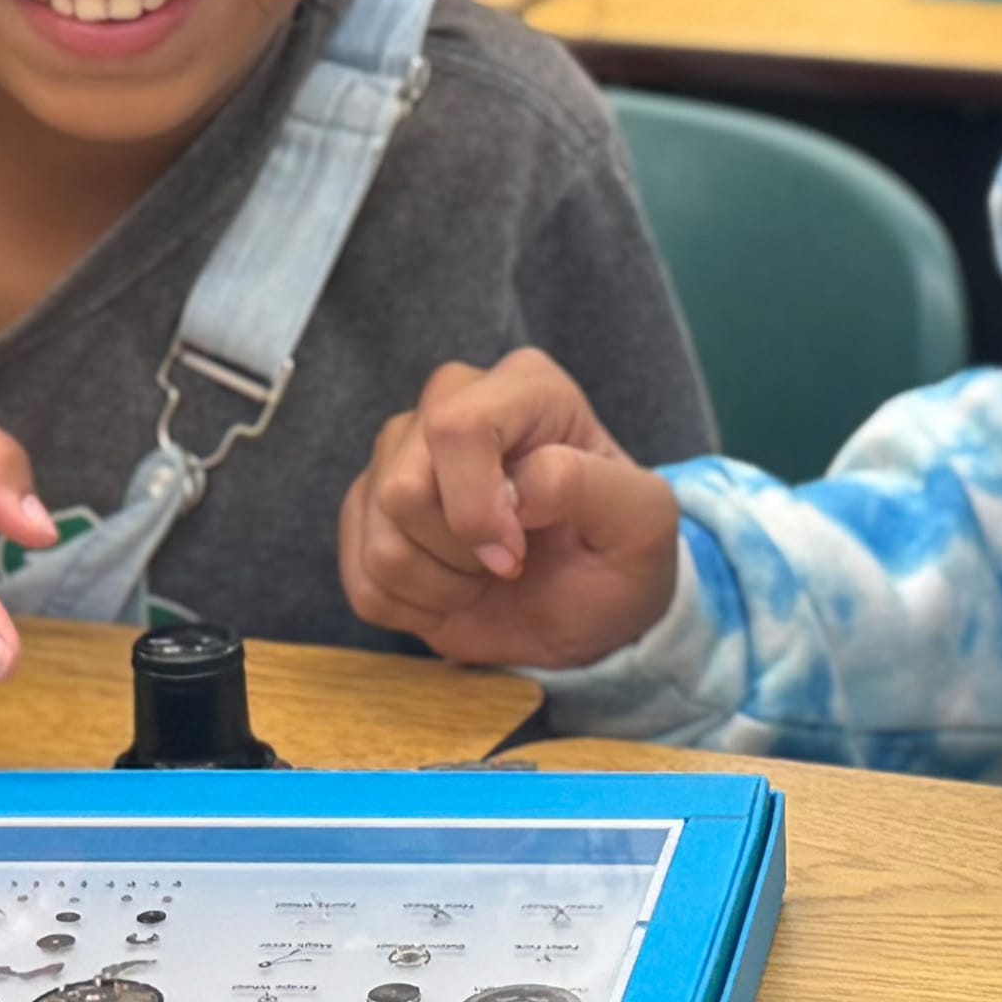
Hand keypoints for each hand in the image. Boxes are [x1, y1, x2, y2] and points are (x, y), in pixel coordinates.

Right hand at [339, 349, 684, 666]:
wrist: (592, 613)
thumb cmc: (620, 555)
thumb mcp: (641, 522)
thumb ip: (587, 486)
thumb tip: (515, 488)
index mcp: (523, 388)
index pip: (454, 426)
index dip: (475, 506)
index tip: (517, 555)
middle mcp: (451, 406)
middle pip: (402, 486)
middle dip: (458, 551)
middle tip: (508, 565)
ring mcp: (401, 459)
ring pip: (379, 537)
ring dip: (439, 585)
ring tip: (485, 576)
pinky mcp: (370, 516)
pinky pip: (361, 579)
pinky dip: (412, 607)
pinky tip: (453, 592)